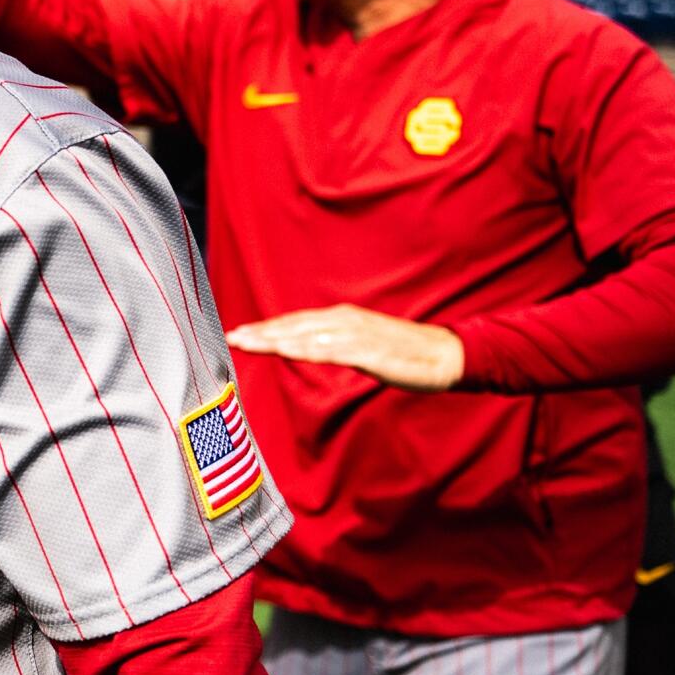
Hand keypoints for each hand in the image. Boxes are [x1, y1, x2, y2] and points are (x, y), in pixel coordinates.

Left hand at [226, 304, 464, 391]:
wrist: (443, 355)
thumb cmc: (402, 353)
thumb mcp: (360, 345)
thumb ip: (333, 346)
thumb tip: (307, 351)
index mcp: (341, 318)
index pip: (294, 322)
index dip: (266, 327)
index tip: (240, 333)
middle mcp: (343, 321)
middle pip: (293, 325)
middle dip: (261, 332)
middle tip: (231, 336)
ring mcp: (355, 334)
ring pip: (305, 335)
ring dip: (274, 338)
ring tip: (247, 342)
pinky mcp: (368, 350)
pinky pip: (330, 350)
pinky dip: (305, 349)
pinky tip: (285, 350)